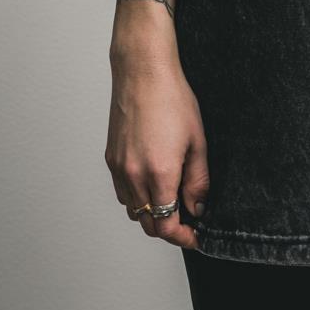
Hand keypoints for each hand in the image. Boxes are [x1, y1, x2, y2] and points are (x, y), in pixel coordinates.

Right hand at [105, 49, 209, 249]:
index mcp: (159, 173)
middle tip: (188, 221)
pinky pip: (122, 192)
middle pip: (148, 224)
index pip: (166, 225)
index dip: (182, 237)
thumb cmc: (172, 99)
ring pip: (133, 210)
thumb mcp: (197, 140)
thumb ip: (198, 180)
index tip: (195, 236)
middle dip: (169, 229)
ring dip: (152, 214)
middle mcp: (134, 176)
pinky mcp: (110, 159)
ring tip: (172, 199)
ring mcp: (119, 168)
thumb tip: (198, 207)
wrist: (143, 73)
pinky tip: (152, 183)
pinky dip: (137, 198)